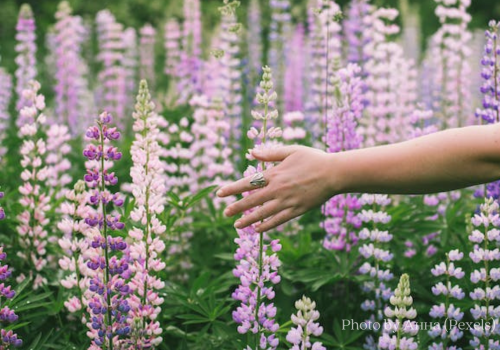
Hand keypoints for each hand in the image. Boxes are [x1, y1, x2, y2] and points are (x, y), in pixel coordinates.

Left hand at [216, 145, 336, 231]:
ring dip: (248, 219)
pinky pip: (278, 220)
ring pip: (263, 213)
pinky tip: (257, 229)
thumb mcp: (291, 151)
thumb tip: (252, 153)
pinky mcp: (297, 210)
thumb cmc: (313, 159)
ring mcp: (287, 201)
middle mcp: (278, 189)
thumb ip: (270, 153)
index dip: (232, 189)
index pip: (248, 183)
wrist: (334, 173)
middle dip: (236, 207)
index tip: (219, 193)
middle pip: (252, 200)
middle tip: (224, 212)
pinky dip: (267, 225)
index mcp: (275, 174)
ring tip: (236, 225)